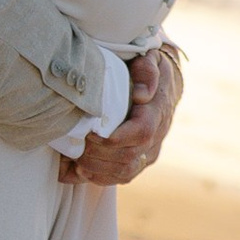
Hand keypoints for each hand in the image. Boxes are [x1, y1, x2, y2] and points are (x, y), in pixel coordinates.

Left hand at [62, 42, 182, 187]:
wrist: (164, 86)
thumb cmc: (148, 70)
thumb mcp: (149, 61)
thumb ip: (147, 73)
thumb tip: (141, 95)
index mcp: (158, 112)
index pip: (141, 133)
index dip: (114, 139)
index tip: (90, 133)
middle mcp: (157, 137)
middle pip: (129, 157)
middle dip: (98, 155)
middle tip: (75, 145)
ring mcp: (150, 152)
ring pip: (125, 172)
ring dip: (97, 170)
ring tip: (75, 160)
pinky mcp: (141, 161)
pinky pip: (122, 177)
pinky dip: (99, 178)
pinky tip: (80, 171)